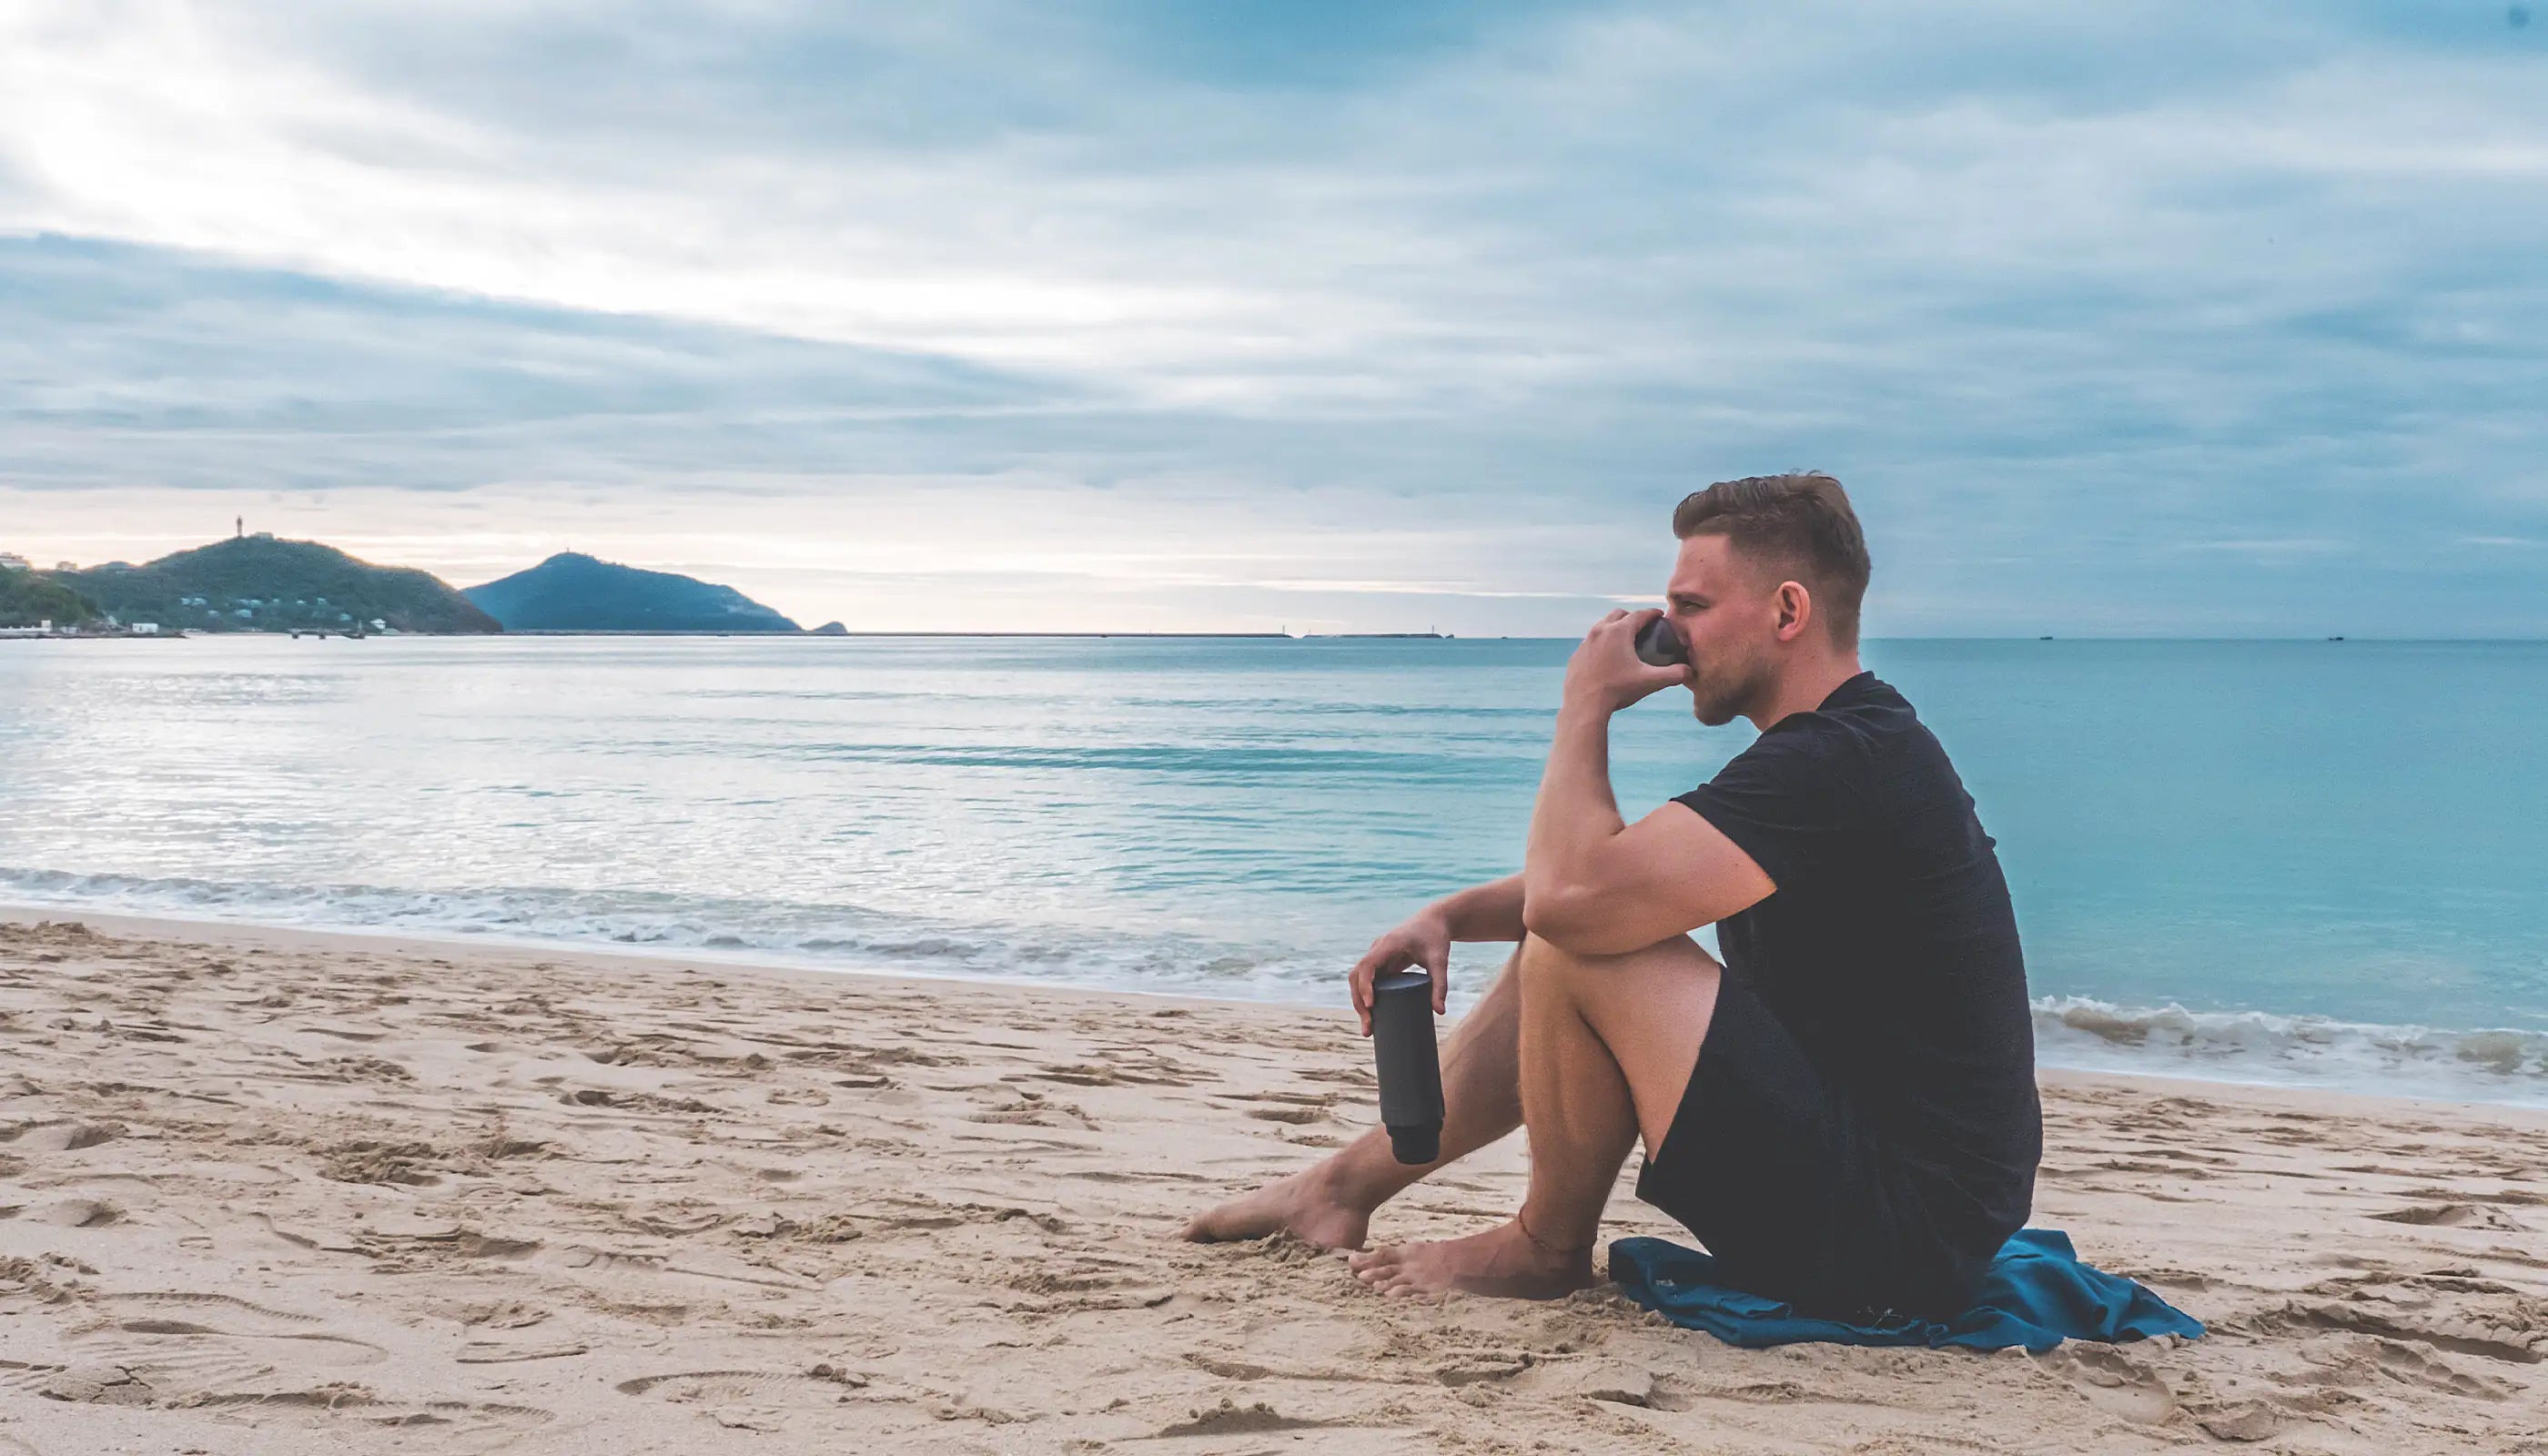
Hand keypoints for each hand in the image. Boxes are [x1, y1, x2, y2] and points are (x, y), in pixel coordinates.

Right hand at [1347, 908, 1450, 1035]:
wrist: (1435, 920)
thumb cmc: (1437, 937)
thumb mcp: (1440, 960)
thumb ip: (1440, 984)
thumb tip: (1440, 1012)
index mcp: (1388, 944)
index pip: (1367, 965)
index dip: (1365, 985)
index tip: (1371, 1005)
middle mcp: (1378, 949)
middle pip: (1357, 976)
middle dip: (1359, 1001)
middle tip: (1369, 1026)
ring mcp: (1377, 955)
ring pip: (1359, 979)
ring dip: (1360, 1002)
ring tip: (1369, 1027)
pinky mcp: (1382, 962)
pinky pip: (1368, 980)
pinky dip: (1366, 997)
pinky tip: (1372, 1015)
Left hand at [1563, 608, 1690, 714]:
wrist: (1584, 706)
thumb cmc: (1617, 691)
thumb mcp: (1650, 682)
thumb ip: (1673, 675)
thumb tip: (1690, 672)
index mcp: (1619, 632)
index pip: (1639, 614)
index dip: (1652, 613)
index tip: (1659, 615)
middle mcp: (1600, 631)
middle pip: (1618, 614)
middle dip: (1631, 617)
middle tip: (1642, 627)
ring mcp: (1585, 643)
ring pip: (1602, 626)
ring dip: (1614, 628)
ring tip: (1624, 640)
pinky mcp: (1576, 655)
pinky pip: (1590, 643)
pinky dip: (1601, 644)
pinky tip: (1606, 657)